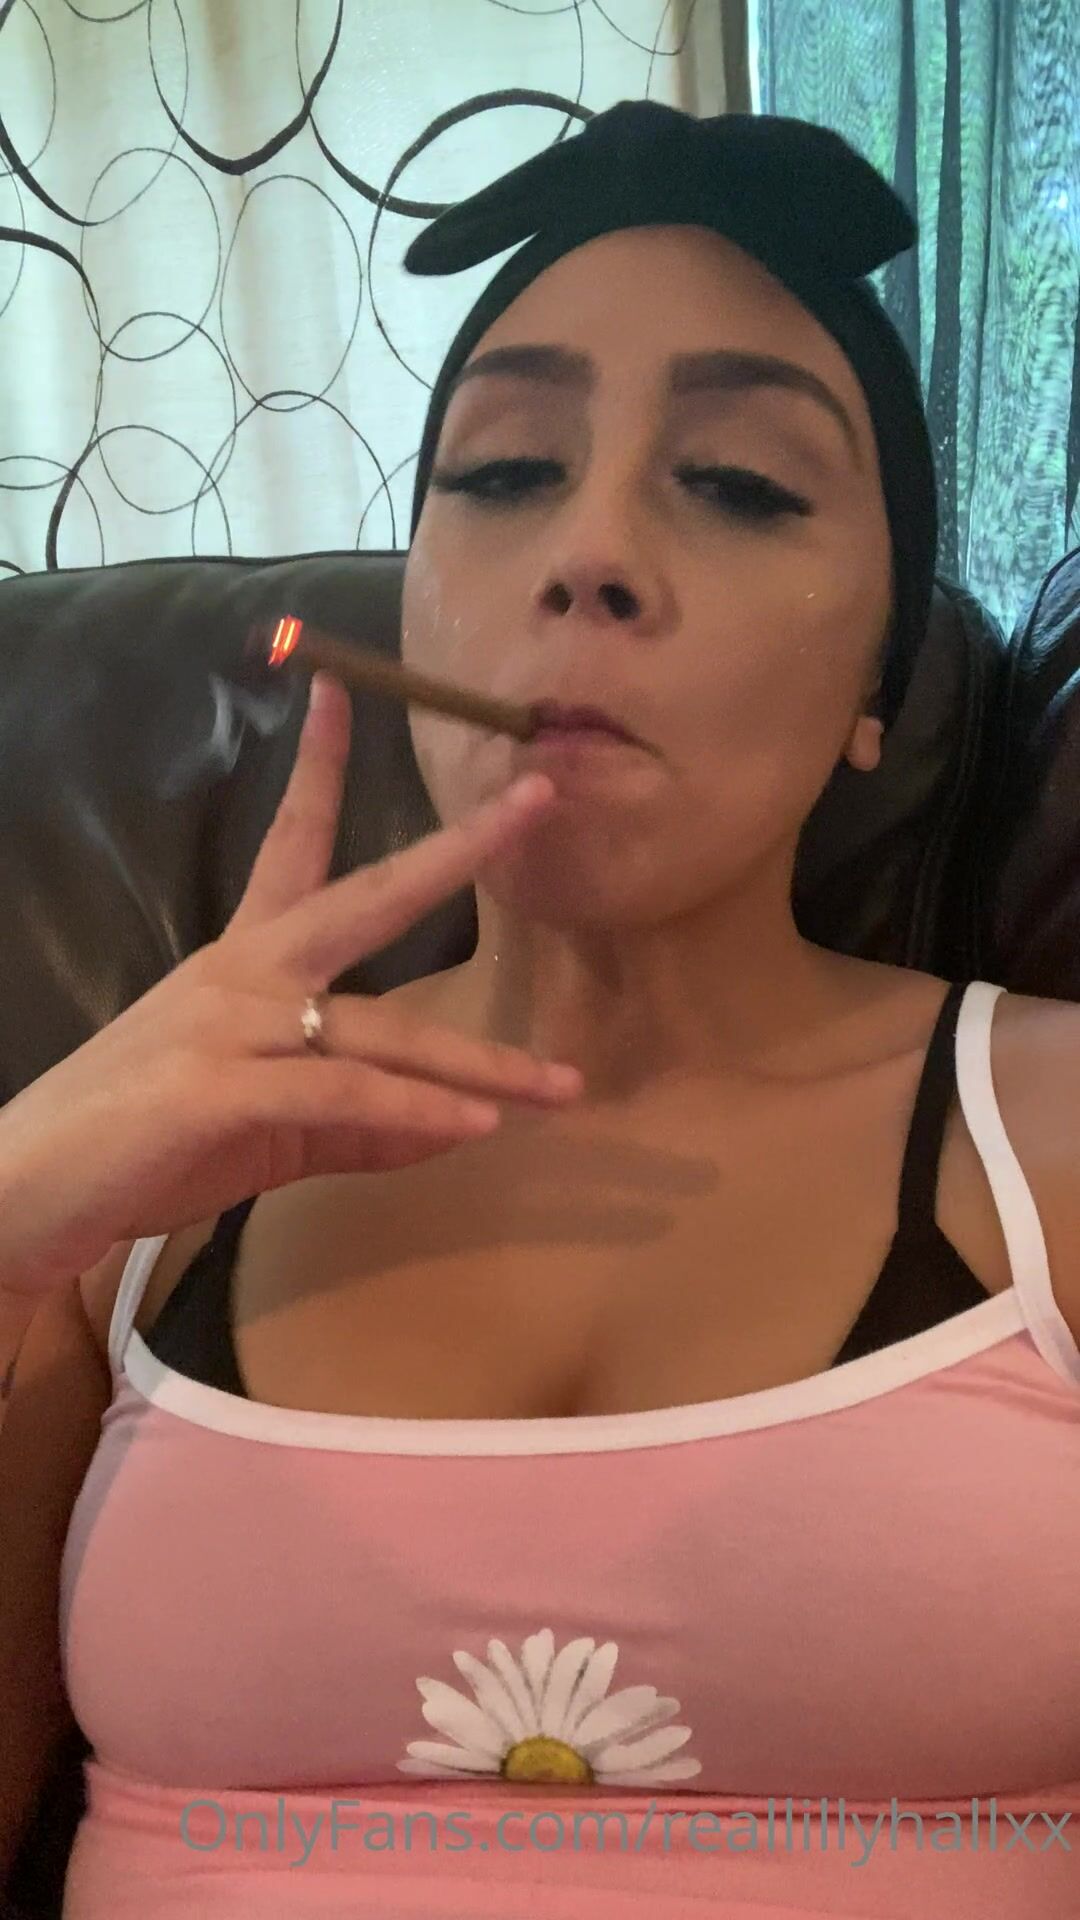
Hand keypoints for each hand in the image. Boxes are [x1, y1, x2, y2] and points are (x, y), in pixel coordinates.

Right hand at [0, 673, 581, 1294]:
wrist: (27, 1189)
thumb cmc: (140, 1145)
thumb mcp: (264, 1124)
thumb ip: (358, 1122)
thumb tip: (452, 1125)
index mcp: (242, 958)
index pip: (291, 840)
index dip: (321, 765)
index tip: (343, 689)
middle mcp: (243, 972)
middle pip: (366, 895)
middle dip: (456, 849)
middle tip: (536, 801)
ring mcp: (232, 1025)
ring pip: (381, 1030)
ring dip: (480, 1065)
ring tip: (561, 1085)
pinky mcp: (222, 1091)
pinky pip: (343, 1098)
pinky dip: (413, 1113)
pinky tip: (476, 1128)